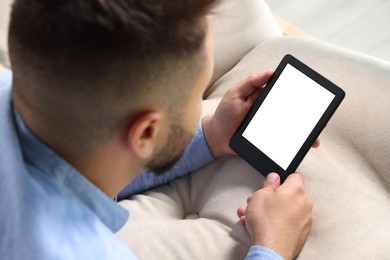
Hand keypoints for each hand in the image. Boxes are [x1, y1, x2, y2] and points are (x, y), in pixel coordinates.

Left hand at [202, 70, 320, 157]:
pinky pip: (283, 143)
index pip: (286, 94)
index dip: (301, 95)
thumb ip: (251, 82)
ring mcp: (270, 127)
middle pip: (293, 113)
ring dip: (305, 134)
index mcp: (265, 98)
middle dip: (310, 117)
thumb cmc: (224, 114)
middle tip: (322, 120)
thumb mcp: (235, 93)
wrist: (216, 138)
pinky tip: (301, 148)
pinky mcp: (267, 141)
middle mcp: (270, 112)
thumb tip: (271, 71)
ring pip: (292, 130)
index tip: (314, 96)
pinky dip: (293, 146)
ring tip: (314, 138)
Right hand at [237, 173, 312, 259]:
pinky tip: (262, 225)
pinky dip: (277, 221)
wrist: (271, 249)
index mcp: (296, 189)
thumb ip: (269, 184)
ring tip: (254, 216)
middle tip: (257, 201)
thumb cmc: (266, 222)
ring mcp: (305, 219)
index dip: (279, 179)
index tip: (269, 184)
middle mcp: (305, 203)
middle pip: (288, 194)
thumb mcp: (260, 195)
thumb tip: (273, 179)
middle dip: (271, 197)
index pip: (292, 176)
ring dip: (271, 210)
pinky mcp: (302, 232)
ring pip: (286, 209)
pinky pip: (288, 221)